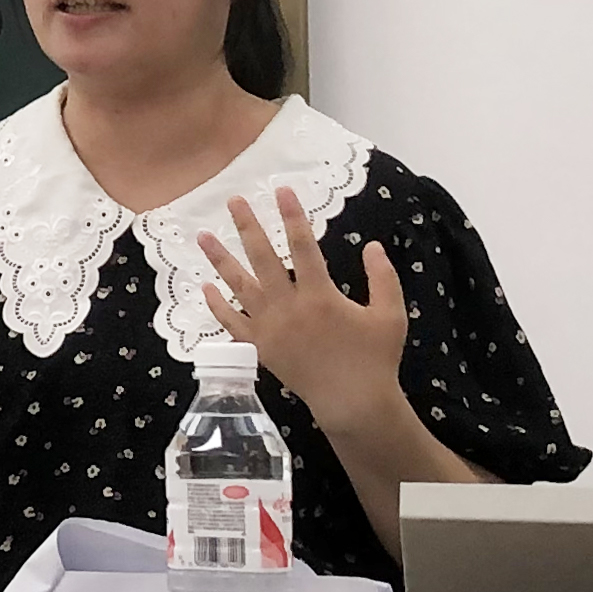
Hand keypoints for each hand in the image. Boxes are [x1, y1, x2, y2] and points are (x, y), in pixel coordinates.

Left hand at [199, 188, 407, 435]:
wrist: (352, 401)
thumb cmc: (375, 358)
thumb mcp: (390, 315)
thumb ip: (383, 278)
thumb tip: (374, 245)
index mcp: (320, 296)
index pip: (303, 246)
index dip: (293, 216)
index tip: (282, 190)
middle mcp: (289, 307)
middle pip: (263, 258)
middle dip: (248, 226)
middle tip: (233, 200)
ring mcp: (269, 327)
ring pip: (238, 286)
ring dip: (220, 259)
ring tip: (202, 235)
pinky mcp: (259, 347)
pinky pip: (231, 323)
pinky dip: (217, 305)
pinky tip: (205, 286)